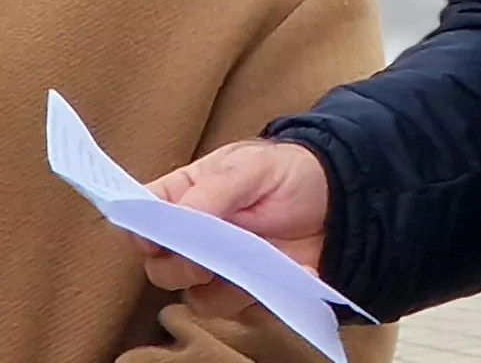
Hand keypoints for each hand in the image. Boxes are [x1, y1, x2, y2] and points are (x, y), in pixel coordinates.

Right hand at [138, 139, 331, 317]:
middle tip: (208, 261)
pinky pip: (241, 313)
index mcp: (184, 196)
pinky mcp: (248, 293)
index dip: (139, 232)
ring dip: (224, 288)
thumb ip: (214, 190)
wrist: (341, 201)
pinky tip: (291, 273)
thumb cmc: (289, 173)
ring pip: (196, 299)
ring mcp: (219, 269)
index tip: (154, 241)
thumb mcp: (253, 167)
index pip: (141, 216)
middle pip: (160, 269)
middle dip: (181, 268)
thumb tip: (179, 218)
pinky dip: (264, 299)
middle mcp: (194, 238)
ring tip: (260, 261)